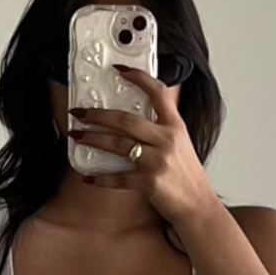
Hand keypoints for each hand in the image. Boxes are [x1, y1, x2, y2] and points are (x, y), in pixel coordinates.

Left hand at [67, 65, 217, 224]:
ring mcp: (157, 161)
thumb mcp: (181, 144)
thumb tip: (137, 120)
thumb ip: (162, 129)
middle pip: (127, 120)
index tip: (119, 69)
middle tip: (80, 112)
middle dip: (99, 115)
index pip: (158, 93)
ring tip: (77, 135)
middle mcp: (166, 140)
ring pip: (119, 145)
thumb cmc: (186, 176)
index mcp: (175, 126)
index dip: (138, 78)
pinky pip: (119, 178)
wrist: (198, 205)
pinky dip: (101, 178)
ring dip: (94, 139)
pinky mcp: (150, 183)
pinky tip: (87, 176)